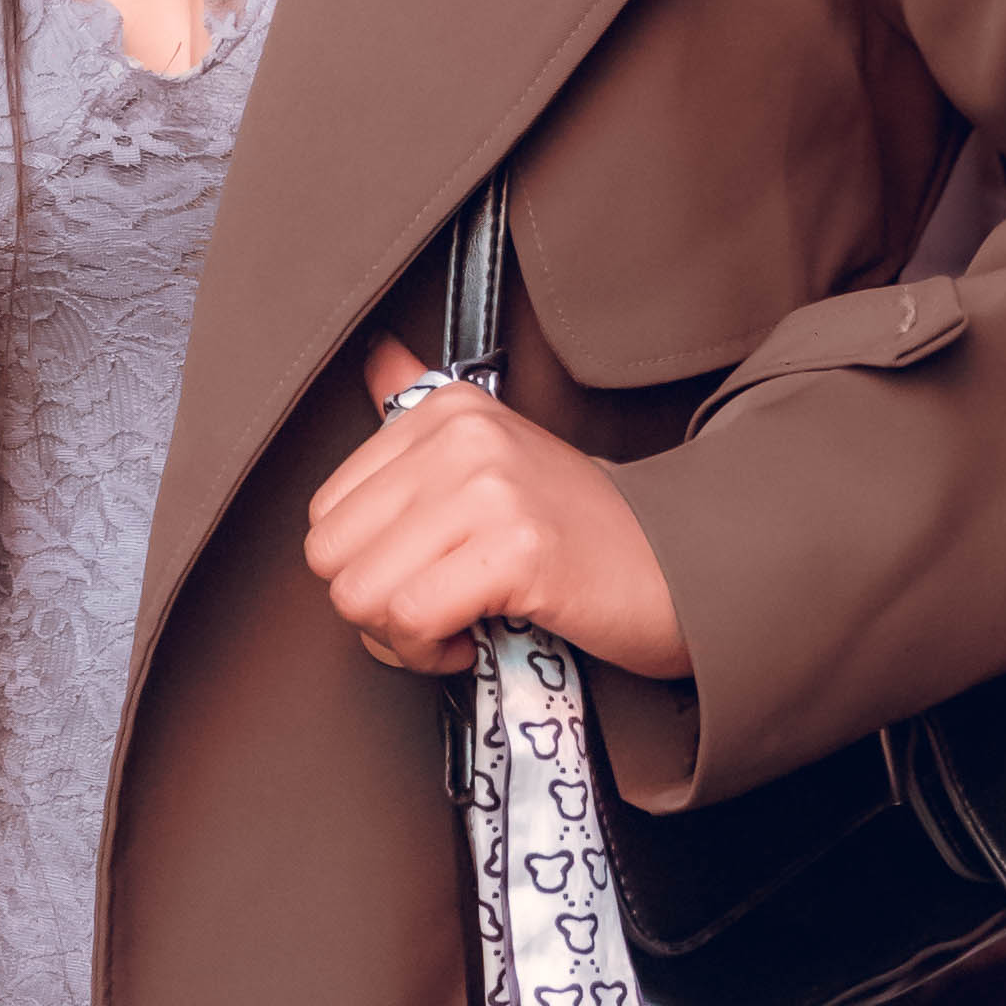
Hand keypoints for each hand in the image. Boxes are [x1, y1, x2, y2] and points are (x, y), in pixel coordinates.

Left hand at [303, 339, 691, 680]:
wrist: (679, 569)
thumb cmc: (578, 532)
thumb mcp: (495, 456)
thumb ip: (422, 409)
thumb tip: (375, 355)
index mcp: (446, 410)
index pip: (326, 512)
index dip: (364, 566)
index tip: (424, 575)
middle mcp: (462, 437)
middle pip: (331, 557)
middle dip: (372, 608)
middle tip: (436, 609)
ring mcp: (490, 489)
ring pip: (361, 595)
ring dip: (401, 636)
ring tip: (458, 622)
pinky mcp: (514, 549)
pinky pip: (412, 620)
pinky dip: (432, 651)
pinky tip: (475, 638)